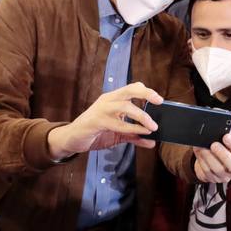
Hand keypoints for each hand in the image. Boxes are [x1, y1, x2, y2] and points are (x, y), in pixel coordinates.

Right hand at [46, 83, 161, 158]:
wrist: (71, 139)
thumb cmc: (95, 133)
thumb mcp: (118, 134)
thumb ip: (134, 136)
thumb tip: (152, 142)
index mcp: (112, 99)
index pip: (131, 88)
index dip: (145, 91)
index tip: (158, 99)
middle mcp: (107, 101)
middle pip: (129, 90)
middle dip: (146, 93)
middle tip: (159, 101)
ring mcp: (100, 110)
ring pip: (124, 106)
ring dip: (141, 116)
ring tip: (153, 126)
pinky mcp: (95, 122)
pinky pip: (116, 123)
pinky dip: (131, 127)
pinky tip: (141, 132)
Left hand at [193, 134, 230, 183]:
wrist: (214, 156)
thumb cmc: (224, 146)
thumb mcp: (229, 141)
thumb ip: (228, 137)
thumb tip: (220, 131)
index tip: (226, 136)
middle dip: (223, 155)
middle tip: (214, 144)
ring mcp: (224, 177)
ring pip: (217, 170)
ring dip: (208, 157)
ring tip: (202, 147)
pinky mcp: (211, 179)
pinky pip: (205, 173)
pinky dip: (200, 162)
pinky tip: (199, 153)